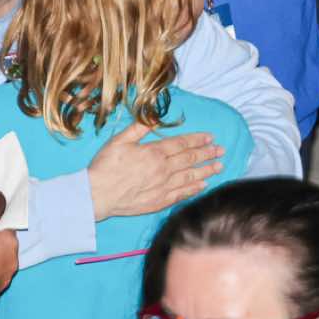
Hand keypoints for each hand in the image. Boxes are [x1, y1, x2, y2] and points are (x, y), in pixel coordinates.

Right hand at [88, 121, 224, 220]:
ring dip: (206, 171)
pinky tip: (203, 186)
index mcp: (154, 152)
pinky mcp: (159, 201)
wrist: (97, 195)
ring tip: (219, 167)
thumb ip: (139, 128)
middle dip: (207, 154)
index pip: (181, 144)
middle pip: (190, 160)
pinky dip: (194, 189)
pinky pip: (181, 194)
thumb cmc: (106, 166)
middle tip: (221, 151)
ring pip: (190, 177)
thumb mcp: (120, 140)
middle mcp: (162, 169)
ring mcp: (162, 187)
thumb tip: (154, 116)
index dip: (197, 140)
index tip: (210, 138)